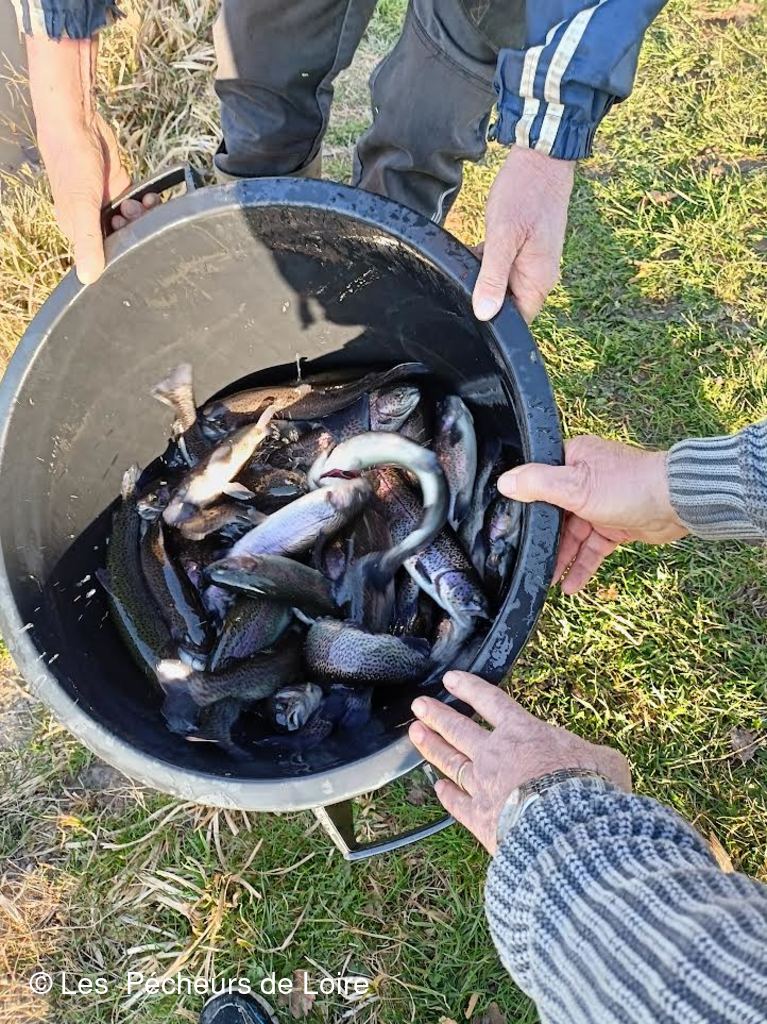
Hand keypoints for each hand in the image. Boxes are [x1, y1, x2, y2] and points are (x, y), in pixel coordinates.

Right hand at [27, 36, 136, 284]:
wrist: (78, 124)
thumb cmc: (73, 164)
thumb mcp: (81, 206)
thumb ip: (88, 241)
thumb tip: (88, 278)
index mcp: (77, 230)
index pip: (101, 255)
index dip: (120, 252)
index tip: (132, 242)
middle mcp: (92, 221)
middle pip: (122, 238)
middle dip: (135, 231)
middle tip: (133, 215)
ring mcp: (107, 205)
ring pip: (134, 223)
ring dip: (143, 217)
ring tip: (141, 203)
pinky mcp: (120, 190)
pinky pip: (139, 206)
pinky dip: (146, 204)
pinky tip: (149, 197)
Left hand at [410, 671, 630, 853]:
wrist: (568, 828)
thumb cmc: (590, 788)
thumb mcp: (606, 762)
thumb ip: (596, 758)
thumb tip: (606, 764)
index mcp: (525, 732)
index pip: (491, 701)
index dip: (469, 688)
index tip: (450, 680)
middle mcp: (496, 753)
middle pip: (458, 729)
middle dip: (437, 715)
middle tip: (418, 706)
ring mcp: (482, 785)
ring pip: (449, 761)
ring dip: (431, 747)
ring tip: (415, 734)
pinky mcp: (478, 818)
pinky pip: (456, 803)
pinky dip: (445, 794)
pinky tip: (437, 788)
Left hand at [472, 146, 573, 323]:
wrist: (540, 160)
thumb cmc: (524, 194)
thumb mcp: (502, 237)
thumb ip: (492, 277)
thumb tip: (485, 314)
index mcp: (539, 280)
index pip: (517, 320)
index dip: (494, 321)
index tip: (470, 309)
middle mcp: (540, 276)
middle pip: (509, 304)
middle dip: (485, 295)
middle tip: (466, 275)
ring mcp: (534, 263)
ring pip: (503, 285)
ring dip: (484, 276)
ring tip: (472, 257)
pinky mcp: (526, 250)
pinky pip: (504, 267)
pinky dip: (488, 262)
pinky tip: (477, 249)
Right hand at [498, 435, 688, 593]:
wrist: (677, 503)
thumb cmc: (628, 486)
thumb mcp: (574, 485)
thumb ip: (537, 484)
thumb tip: (504, 482)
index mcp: (573, 459)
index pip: (539, 480)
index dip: (526, 504)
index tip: (511, 527)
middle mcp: (585, 479)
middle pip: (554, 513)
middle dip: (543, 540)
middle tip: (526, 561)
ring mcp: (600, 503)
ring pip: (572, 535)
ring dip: (561, 558)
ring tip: (547, 581)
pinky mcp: (615, 525)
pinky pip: (592, 548)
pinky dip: (582, 565)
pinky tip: (571, 586)